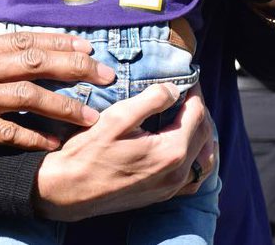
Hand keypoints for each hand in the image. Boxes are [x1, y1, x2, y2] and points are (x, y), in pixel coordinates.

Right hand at [0, 31, 113, 151]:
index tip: (88, 45)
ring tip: (92, 116)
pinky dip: (33, 138)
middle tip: (106, 75)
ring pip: (29, 96)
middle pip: (37, 63)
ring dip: (64, 106)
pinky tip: (53, 144)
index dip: (60, 42)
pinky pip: (7, 131)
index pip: (27, 40)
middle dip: (76, 67)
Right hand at [33, 84, 215, 220]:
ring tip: (189, 116)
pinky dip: (196, 159)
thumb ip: (150, 101)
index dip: (195, 93)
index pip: (196, 115)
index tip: (189, 78)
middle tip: (188, 93)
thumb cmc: (89, 153)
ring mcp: (171, 188)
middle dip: (199, 110)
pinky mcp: (162, 195)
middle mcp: (177, 172)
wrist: (70, 189)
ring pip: (203, 158)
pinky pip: (193, 178)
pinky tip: (186, 149)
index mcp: (170, 151)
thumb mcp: (117, 118)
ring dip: (201, 134)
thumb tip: (173, 90)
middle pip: (204, 135)